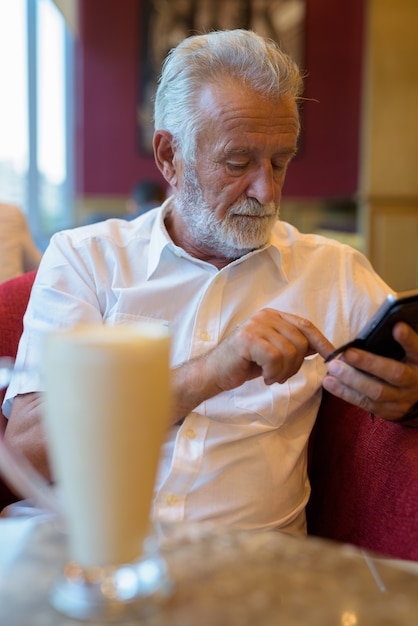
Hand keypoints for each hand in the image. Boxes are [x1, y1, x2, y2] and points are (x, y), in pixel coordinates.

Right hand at [207, 308, 333, 390]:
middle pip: (301, 342)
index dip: (322, 342)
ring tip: (270, 376)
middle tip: (279, 375)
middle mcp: (266, 316)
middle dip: (296, 365)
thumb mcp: (273, 352)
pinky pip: (275, 359)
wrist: (215, 372)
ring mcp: (256, 325)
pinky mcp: (248, 339)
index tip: (333, 357)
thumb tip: (320, 347)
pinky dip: (273, 373)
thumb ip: (293, 345)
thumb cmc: (244, 363)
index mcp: (273, 316)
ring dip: (283, 372)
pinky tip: (263, 376)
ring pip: (290, 352)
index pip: (305, 325)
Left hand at [322, 322, 417, 421]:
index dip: (408, 339)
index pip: (416, 349)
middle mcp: (414, 381)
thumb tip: (381, 326)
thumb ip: (396, 344)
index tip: (397, 327)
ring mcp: (402, 399)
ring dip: (352, 380)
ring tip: (333, 368)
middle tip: (347, 354)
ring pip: (377, 392)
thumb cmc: (406, 365)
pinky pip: (365, 403)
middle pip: (395, 373)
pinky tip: (329, 383)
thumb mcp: (407, 354)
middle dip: (369, 363)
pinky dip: (345, 393)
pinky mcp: (389, 412)